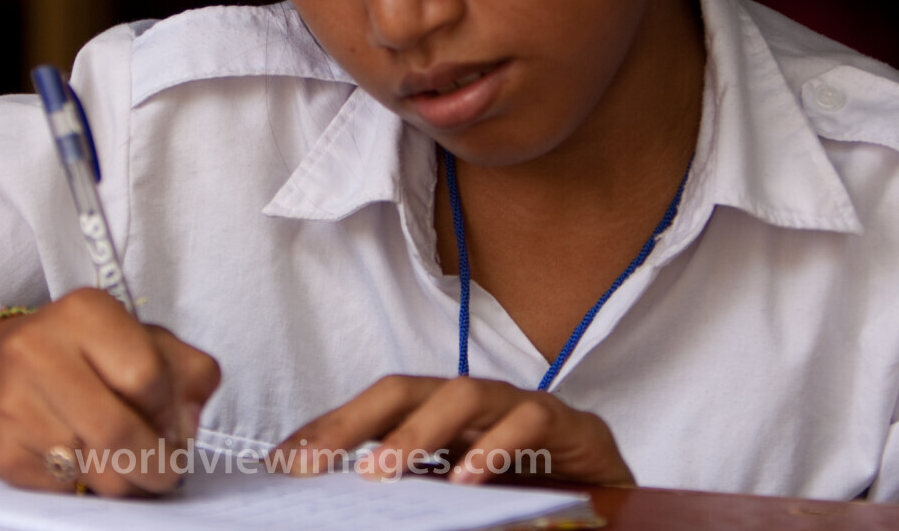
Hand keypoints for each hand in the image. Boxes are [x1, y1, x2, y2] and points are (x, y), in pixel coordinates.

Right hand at [0, 288, 219, 495]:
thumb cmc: (78, 357)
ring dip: (126, 480)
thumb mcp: (138, 341)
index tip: (174, 425)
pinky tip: (86, 463)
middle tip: (165, 470)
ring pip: (95, 468)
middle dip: (156, 464)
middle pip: (120, 431)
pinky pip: (67, 486)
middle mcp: (40, 349)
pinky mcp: (1, 450)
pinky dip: (88, 485)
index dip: (170, 411)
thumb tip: (188, 420)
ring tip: (128, 465)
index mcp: (85, 311)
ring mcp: (14, 402)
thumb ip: (184, 369)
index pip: (147, 375)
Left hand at [273, 374, 632, 486]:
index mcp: (441, 420)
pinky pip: (529, 420)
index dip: (327, 429)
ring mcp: (521, 408)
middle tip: (312, 462)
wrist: (617, 506)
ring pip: (461, 395)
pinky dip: (496, 448)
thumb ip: (413, 499)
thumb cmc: (532, 502)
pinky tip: (468, 480)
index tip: (281, 461)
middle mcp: (475, 405)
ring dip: (417, 432)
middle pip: (404, 389)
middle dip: (353, 420)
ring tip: (380, 472)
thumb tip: (345, 509)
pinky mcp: (572, 425)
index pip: (373, 410)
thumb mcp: (457, 500)